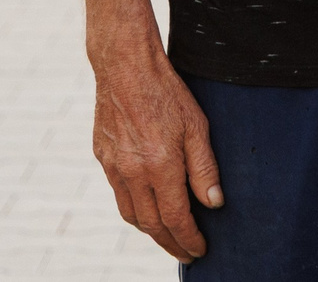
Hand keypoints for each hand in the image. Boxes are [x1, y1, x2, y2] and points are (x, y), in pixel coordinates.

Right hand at [92, 45, 222, 258]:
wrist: (125, 66)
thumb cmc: (166, 91)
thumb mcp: (196, 125)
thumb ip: (204, 167)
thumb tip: (214, 203)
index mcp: (159, 166)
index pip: (176, 218)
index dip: (189, 238)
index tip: (200, 249)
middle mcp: (132, 172)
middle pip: (152, 224)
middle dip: (171, 243)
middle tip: (186, 252)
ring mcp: (113, 166)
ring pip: (131, 214)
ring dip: (151, 231)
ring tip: (168, 236)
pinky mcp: (102, 156)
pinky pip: (118, 193)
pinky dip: (134, 208)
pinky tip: (147, 206)